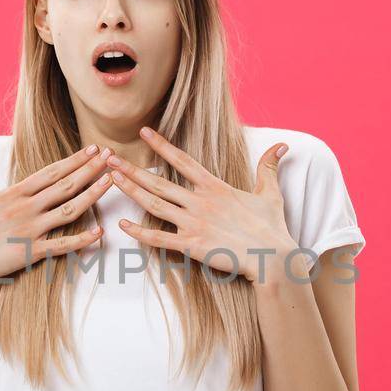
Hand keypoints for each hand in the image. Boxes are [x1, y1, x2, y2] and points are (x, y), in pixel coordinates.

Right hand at [0, 144, 116, 283]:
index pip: (50, 172)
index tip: (92, 149)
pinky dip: (81, 240)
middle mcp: (25, 208)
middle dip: (90, 169)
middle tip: (112, 156)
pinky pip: (61, 245)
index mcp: (13, 193)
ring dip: (92, 195)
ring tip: (112, 182)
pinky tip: (100, 232)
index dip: (73, 160)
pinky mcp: (29, 252)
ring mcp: (29, 229)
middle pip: (65, 185)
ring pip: (68, 210)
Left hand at [106, 126, 300, 284]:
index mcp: (215, 187)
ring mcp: (193, 223)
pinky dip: (139, 232)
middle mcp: (200, 202)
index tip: (144, 132)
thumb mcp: (270, 193)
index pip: (183, 160)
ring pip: (154, 205)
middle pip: (159, 182)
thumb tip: (281, 145)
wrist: (273, 257)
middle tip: (108, 158)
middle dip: (131, 168)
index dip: (162, 145)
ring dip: (130, 191)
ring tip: (110, 179)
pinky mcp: (191, 245)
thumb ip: (268, 167)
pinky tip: (122, 225)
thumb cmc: (272, 227)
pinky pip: (158, 238)